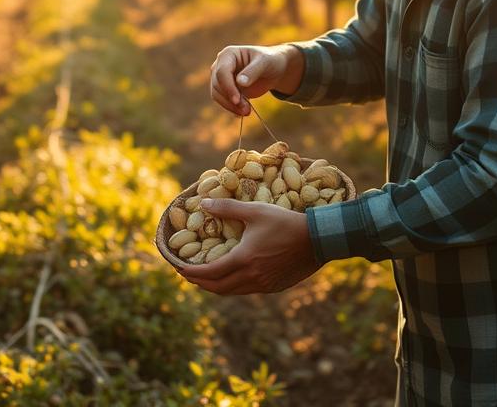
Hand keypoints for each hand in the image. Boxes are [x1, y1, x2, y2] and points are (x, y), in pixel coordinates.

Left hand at [172, 197, 318, 294]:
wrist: (318, 239)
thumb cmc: (285, 222)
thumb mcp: (255, 211)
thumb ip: (227, 208)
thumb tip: (203, 204)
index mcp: (244, 260)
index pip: (209, 272)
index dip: (191, 272)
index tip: (179, 268)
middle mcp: (251, 277)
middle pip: (217, 287)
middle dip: (199, 282)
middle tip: (187, 274)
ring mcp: (263, 285)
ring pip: (232, 292)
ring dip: (215, 286)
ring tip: (205, 277)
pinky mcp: (274, 287)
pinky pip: (246, 290)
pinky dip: (232, 286)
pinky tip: (231, 277)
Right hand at [209, 44, 300, 115]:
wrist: (273, 70)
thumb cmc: (269, 61)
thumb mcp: (265, 63)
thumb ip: (253, 71)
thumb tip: (240, 82)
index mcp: (228, 54)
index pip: (222, 72)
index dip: (228, 87)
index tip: (237, 100)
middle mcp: (220, 65)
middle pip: (217, 85)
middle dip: (230, 99)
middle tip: (246, 110)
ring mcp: (222, 78)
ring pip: (217, 94)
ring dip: (230, 106)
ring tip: (247, 112)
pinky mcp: (226, 90)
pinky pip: (223, 101)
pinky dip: (231, 108)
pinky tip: (242, 113)